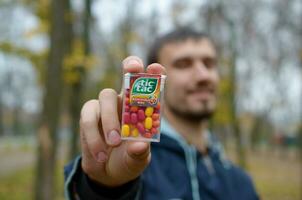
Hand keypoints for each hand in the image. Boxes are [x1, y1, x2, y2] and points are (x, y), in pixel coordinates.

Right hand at [80, 56, 164, 186]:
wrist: (107, 173)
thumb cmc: (128, 159)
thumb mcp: (137, 159)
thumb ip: (139, 153)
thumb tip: (138, 145)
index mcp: (144, 109)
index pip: (151, 86)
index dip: (154, 74)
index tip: (155, 68)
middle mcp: (126, 102)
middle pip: (127, 75)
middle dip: (130, 68)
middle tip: (133, 68)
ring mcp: (106, 106)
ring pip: (106, 95)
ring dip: (110, 119)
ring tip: (114, 143)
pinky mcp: (89, 114)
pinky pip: (89, 116)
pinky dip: (94, 135)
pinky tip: (100, 154)